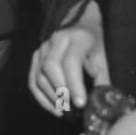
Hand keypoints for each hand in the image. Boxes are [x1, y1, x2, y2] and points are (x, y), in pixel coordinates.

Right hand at [30, 0, 108, 114]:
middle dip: (60, 92)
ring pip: (39, 74)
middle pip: (50, 68)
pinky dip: (40, 96)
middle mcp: (56, 40)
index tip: (81, 103)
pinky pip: (32, 79)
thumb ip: (102, 78)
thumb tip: (101, 102)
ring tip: (65, 112)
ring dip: (50, 97)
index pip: (70, 62)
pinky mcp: (36, 56)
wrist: (80, 22)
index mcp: (77, 38)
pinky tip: (53, 108)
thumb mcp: (103, 56)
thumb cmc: (94, 43)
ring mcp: (43, 47)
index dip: (74, 84)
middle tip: (72, 110)